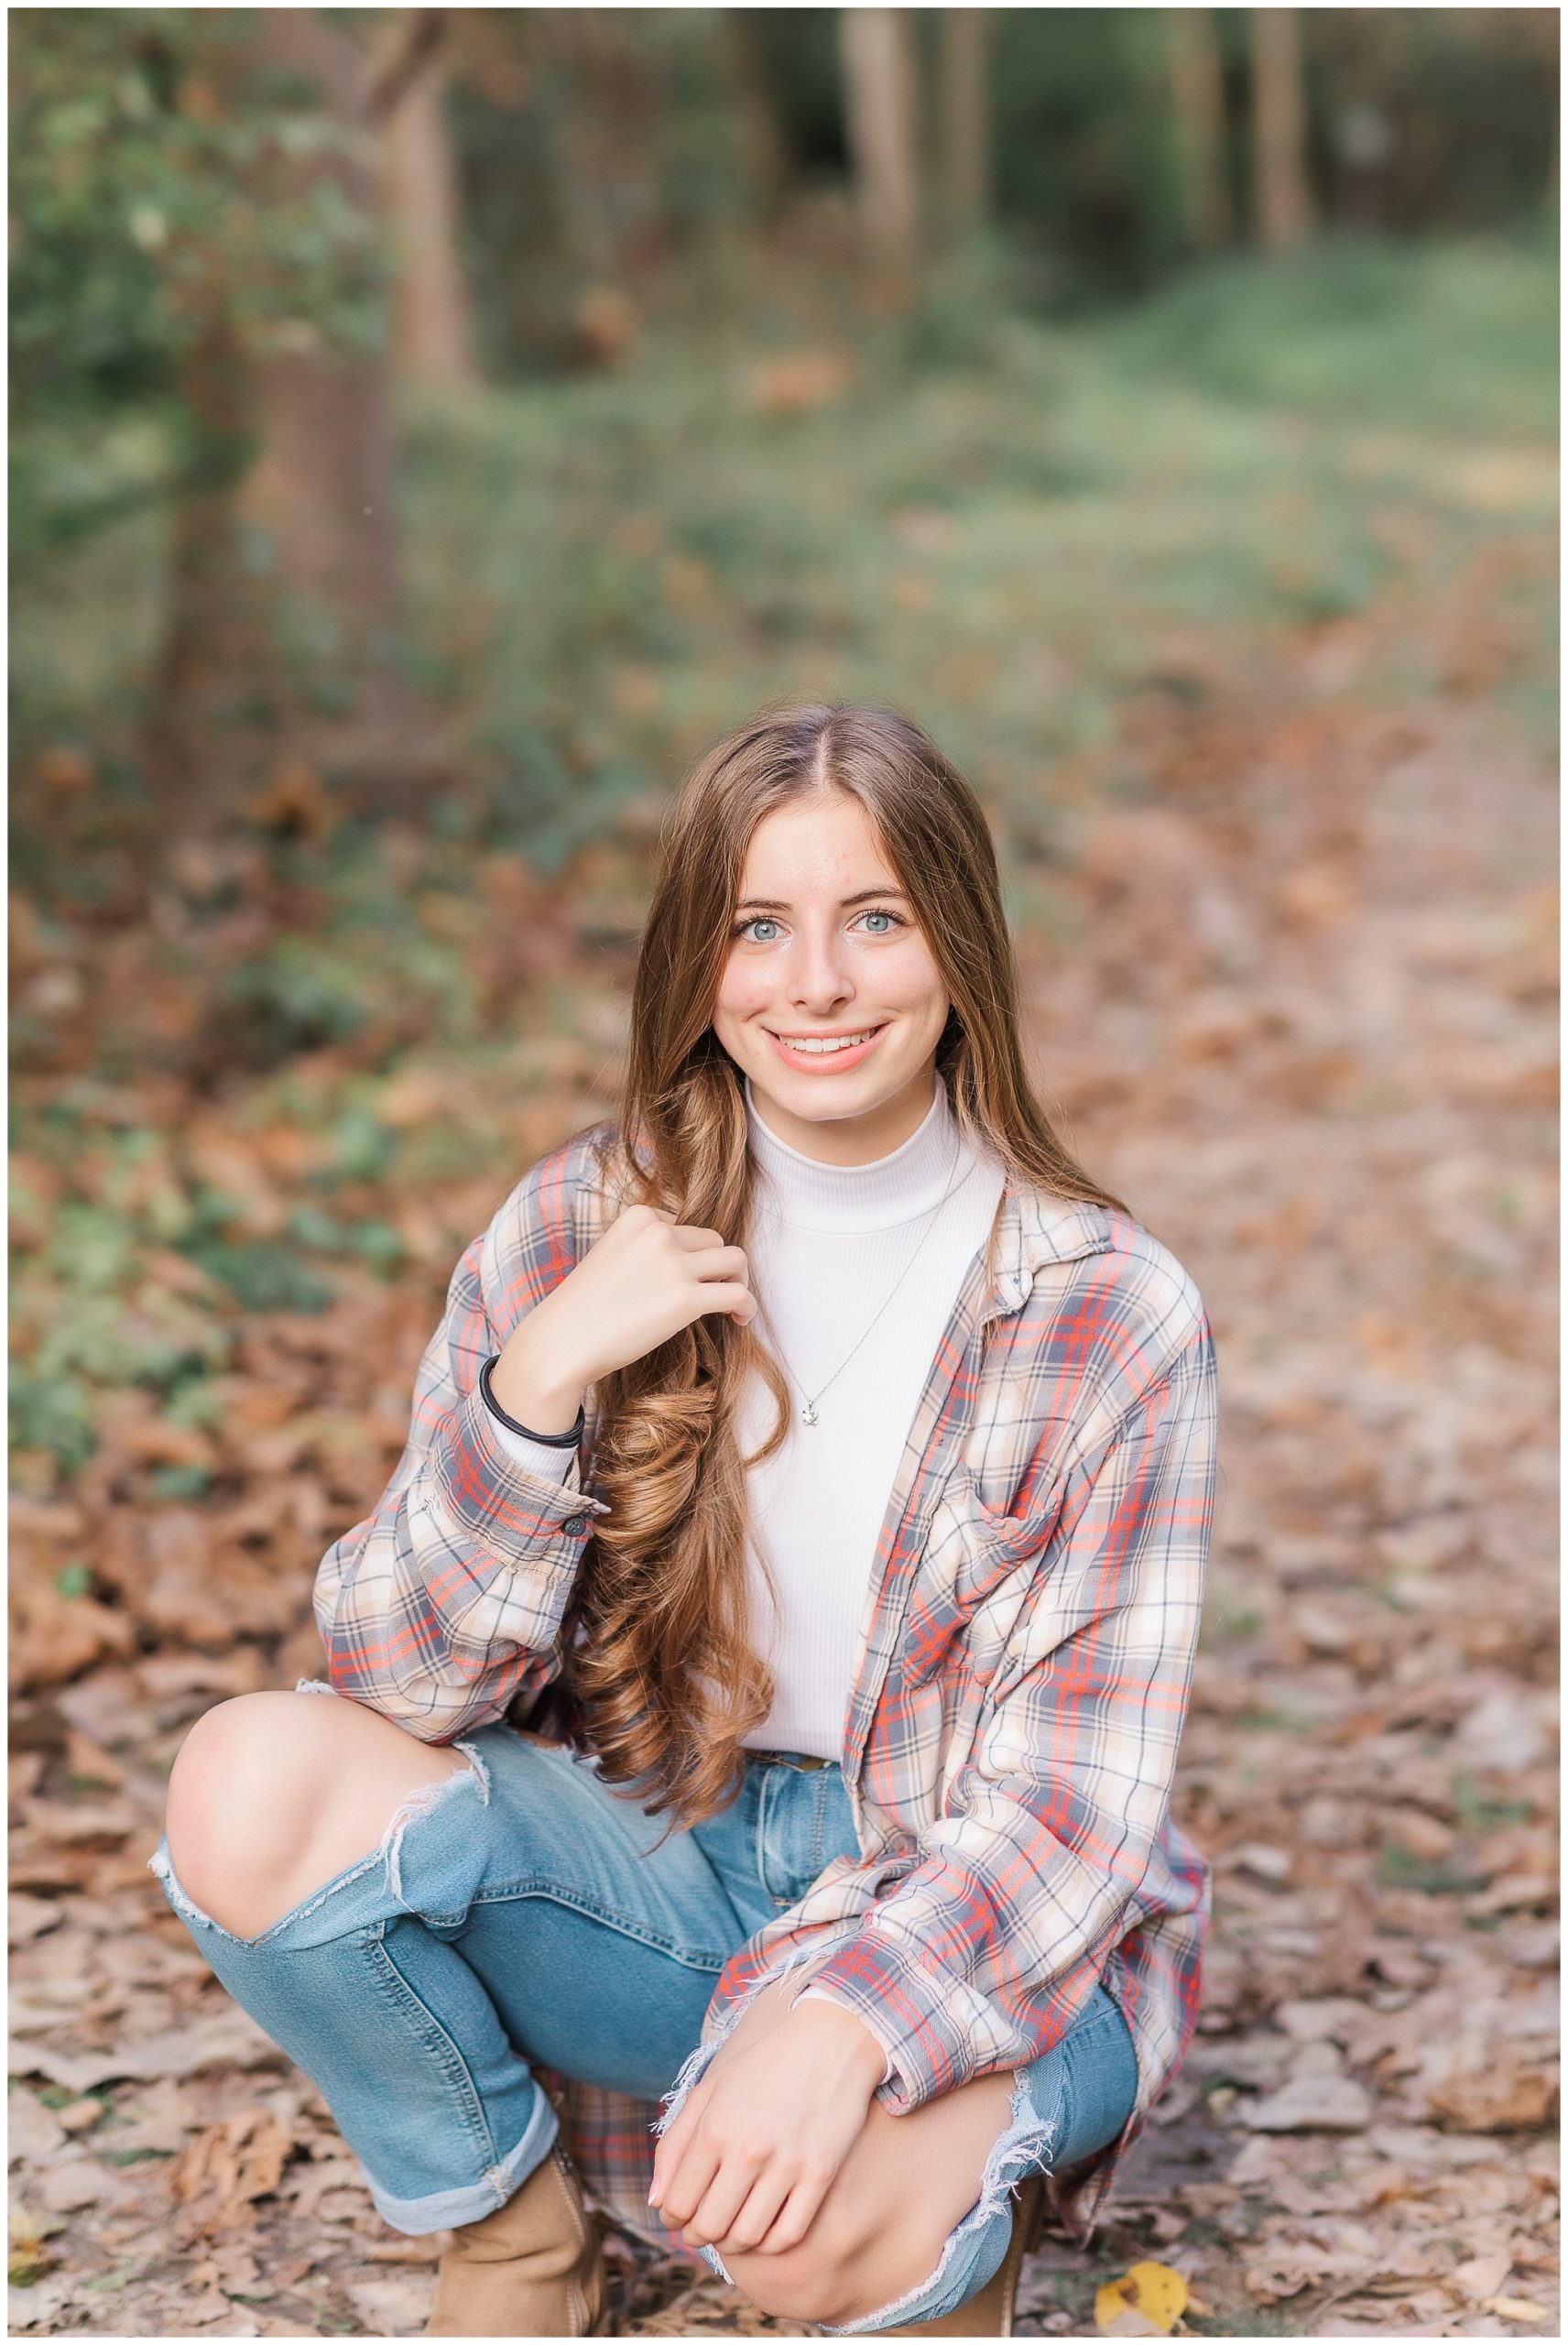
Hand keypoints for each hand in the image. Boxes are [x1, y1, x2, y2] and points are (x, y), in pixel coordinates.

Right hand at [492, 1203, 757, 1429]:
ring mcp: (673, 1263)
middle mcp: (659, 1232)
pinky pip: (737, 1294)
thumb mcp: (612, 1256)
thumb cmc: (583, 1310)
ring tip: (732, 1305)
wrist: (562, 1342)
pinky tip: (741, 1320)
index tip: (683, 1281)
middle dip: (717, 1267)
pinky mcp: (685, 1298)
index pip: (686, 1227)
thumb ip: (646, 1249)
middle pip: (715, 1241)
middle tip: (711, 1295)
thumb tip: (690, 1263)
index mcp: (639, 1216)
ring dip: (739, 1281)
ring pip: (735, 1260)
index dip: (690, 1255)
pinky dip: (746, 1306)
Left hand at [648, 1997, 884, 2258]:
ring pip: (747, 2236)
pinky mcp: (821, 2174)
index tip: (677, 2216)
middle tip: (701, 2229)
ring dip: (731, 2243)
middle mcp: (749, 2148)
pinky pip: (788, 2234)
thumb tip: (656, 2202)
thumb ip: (676, 2144)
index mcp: (715, 2127)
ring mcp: (788, 2164)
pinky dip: (769, 2243)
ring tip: (730, 2229)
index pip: (677, 2202)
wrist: (829, 2040)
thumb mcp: (710, 2091)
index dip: (671, 2217)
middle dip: (697, 2235)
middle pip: (709, 2225)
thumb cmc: (762, 2065)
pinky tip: (763, 2228)